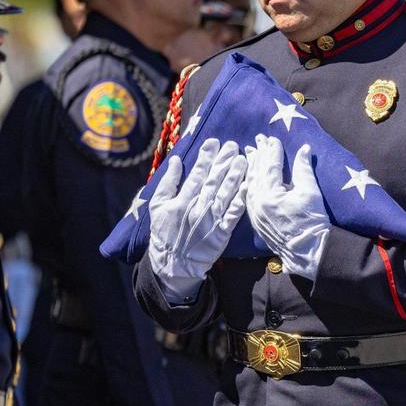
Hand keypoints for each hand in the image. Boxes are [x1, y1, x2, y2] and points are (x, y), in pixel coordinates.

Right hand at [148, 138, 246, 302]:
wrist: (174, 263)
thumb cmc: (165, 232)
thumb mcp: (157, 206)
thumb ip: (168, 182)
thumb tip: (177, 159)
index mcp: (181, 201)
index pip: (196, 174)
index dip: (206, 157)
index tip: (214, 142)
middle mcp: (197, 208)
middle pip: (213, 181)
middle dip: (224, 162)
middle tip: (233, 146)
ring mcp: (211, 220)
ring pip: (226, 194)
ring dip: (235, 176)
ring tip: (244, 160)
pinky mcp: (222, 232)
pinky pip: (234, 213)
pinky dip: (240, 199)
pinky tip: (248, 186)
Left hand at [245, 135, 329, 279]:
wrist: (309, 252)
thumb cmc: (313, 222)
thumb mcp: (310, 192)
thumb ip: (303, 169)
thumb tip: (304, 148)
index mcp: (270, 196)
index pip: (270, 167)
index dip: (272, 151)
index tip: (272, 138)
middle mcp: (258, 204)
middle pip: (257, 174)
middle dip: (259, 155)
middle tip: (258, 139)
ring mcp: (255, 213)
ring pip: (250, 185)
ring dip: (251, 167)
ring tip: (251, 152)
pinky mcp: (256, 221)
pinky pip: (248, 198)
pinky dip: (249, 184)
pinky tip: (248, 177)